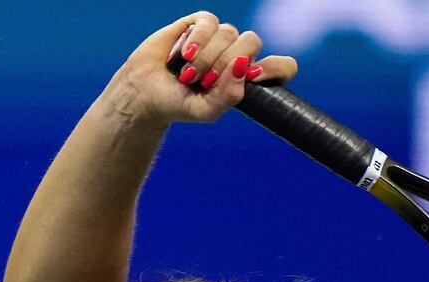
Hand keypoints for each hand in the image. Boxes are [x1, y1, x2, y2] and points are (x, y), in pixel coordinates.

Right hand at [115, 11, 297, 126]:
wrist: (144, 92)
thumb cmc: (179, 104)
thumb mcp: (206, 111)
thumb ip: (228, 97)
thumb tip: (243, 67)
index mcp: (248, 78)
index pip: (283, 67)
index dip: (276, 67)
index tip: (255, 76)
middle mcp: (238, 55)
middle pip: (252, 43)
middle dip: (227, 63)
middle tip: (205, 81)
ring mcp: (220, 38)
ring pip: (229, 33)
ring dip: (206, 57)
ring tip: (188, 73)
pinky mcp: (199, 24)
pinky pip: (209, 22)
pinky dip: (197, 39)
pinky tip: (185, 54)